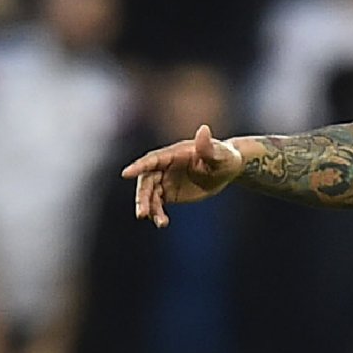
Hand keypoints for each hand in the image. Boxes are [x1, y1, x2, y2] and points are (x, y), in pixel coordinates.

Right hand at [121, 124, 246, 226]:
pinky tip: (163, 223)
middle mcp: (165, 166)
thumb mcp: (219, 154)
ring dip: (150, 208)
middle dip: (143, 197)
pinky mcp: (169, 192)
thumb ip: (208, 147)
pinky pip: (157, 203)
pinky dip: (157, 213)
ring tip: (160, 222)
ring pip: (150, 194)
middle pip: (147, 181)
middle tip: (142, 214)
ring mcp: (166, 179)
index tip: (126, 174)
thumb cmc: (225, 157)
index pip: (153, 159)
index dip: (139, 166)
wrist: (227, 169)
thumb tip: (204, 130)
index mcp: (174, 154)